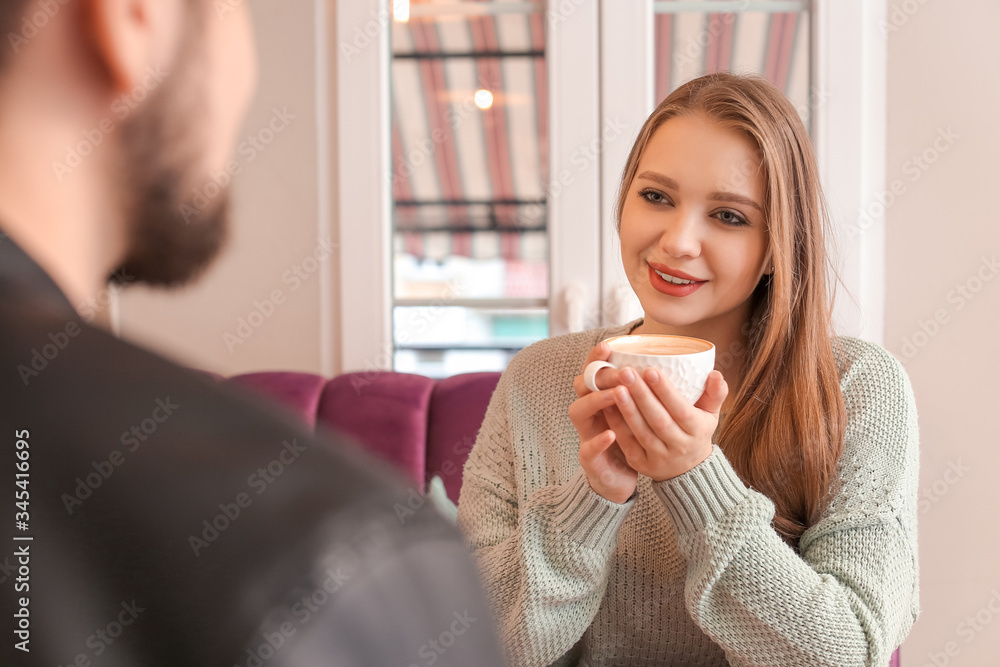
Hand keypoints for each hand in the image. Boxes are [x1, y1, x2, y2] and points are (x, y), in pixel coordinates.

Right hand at [569, 342, 637, 503]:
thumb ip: (652, 394)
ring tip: (616, 394)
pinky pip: (588, 448)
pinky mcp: (589, 458)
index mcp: (601, 398)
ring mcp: (585, 434)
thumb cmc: (633, 440)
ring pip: (579, 411)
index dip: (597, 358)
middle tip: (622, 371)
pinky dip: (598, 441)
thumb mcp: (642, 415)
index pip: (594, 371)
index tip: (610, 344)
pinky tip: (611, 435)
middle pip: (583, 386)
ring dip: (596, 401)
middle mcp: (589, 412)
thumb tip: (675, 369)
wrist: (620, 479)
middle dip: (601, 376)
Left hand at [604, 367, 727, 481]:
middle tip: (626, 372)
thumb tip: (716, 373)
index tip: (650, 370)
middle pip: (659, 420)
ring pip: (642, 432)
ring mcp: (659, 458)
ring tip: (616, 387)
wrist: (688, 472)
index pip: (681, 410)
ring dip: (628, 410)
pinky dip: (617, 424)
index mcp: (697, 431)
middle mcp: (679, 446)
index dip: (666, 391)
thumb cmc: (697, 432)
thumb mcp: (711, 415)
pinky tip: (606, 406)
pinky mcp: (641, 464)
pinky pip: (627, 443)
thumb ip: (715, 394)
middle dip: (642, 396)